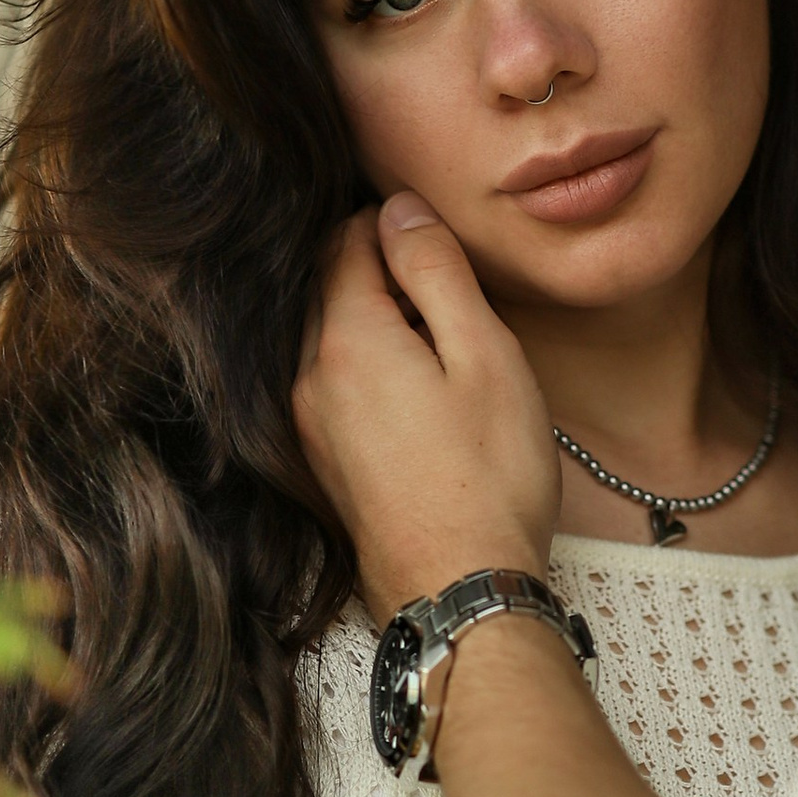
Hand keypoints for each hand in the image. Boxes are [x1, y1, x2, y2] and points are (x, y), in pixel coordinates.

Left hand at [291, 194, 561, 620]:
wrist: (460, 588)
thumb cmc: (488, 473)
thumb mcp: (483, 354)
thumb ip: (436, 271)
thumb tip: (401, 208)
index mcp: (346, 339)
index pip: (345, 240)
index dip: (391, 222)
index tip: (436, 231)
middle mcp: (308, 376)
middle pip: (325, 284)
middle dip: (375, 263)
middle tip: (442, 274)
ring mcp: (309, 423)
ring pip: (325, 333)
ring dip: (371, 313)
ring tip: (437, 330)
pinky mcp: (322, 460)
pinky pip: (330, 380)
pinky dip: (364, 359)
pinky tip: (416, 383)